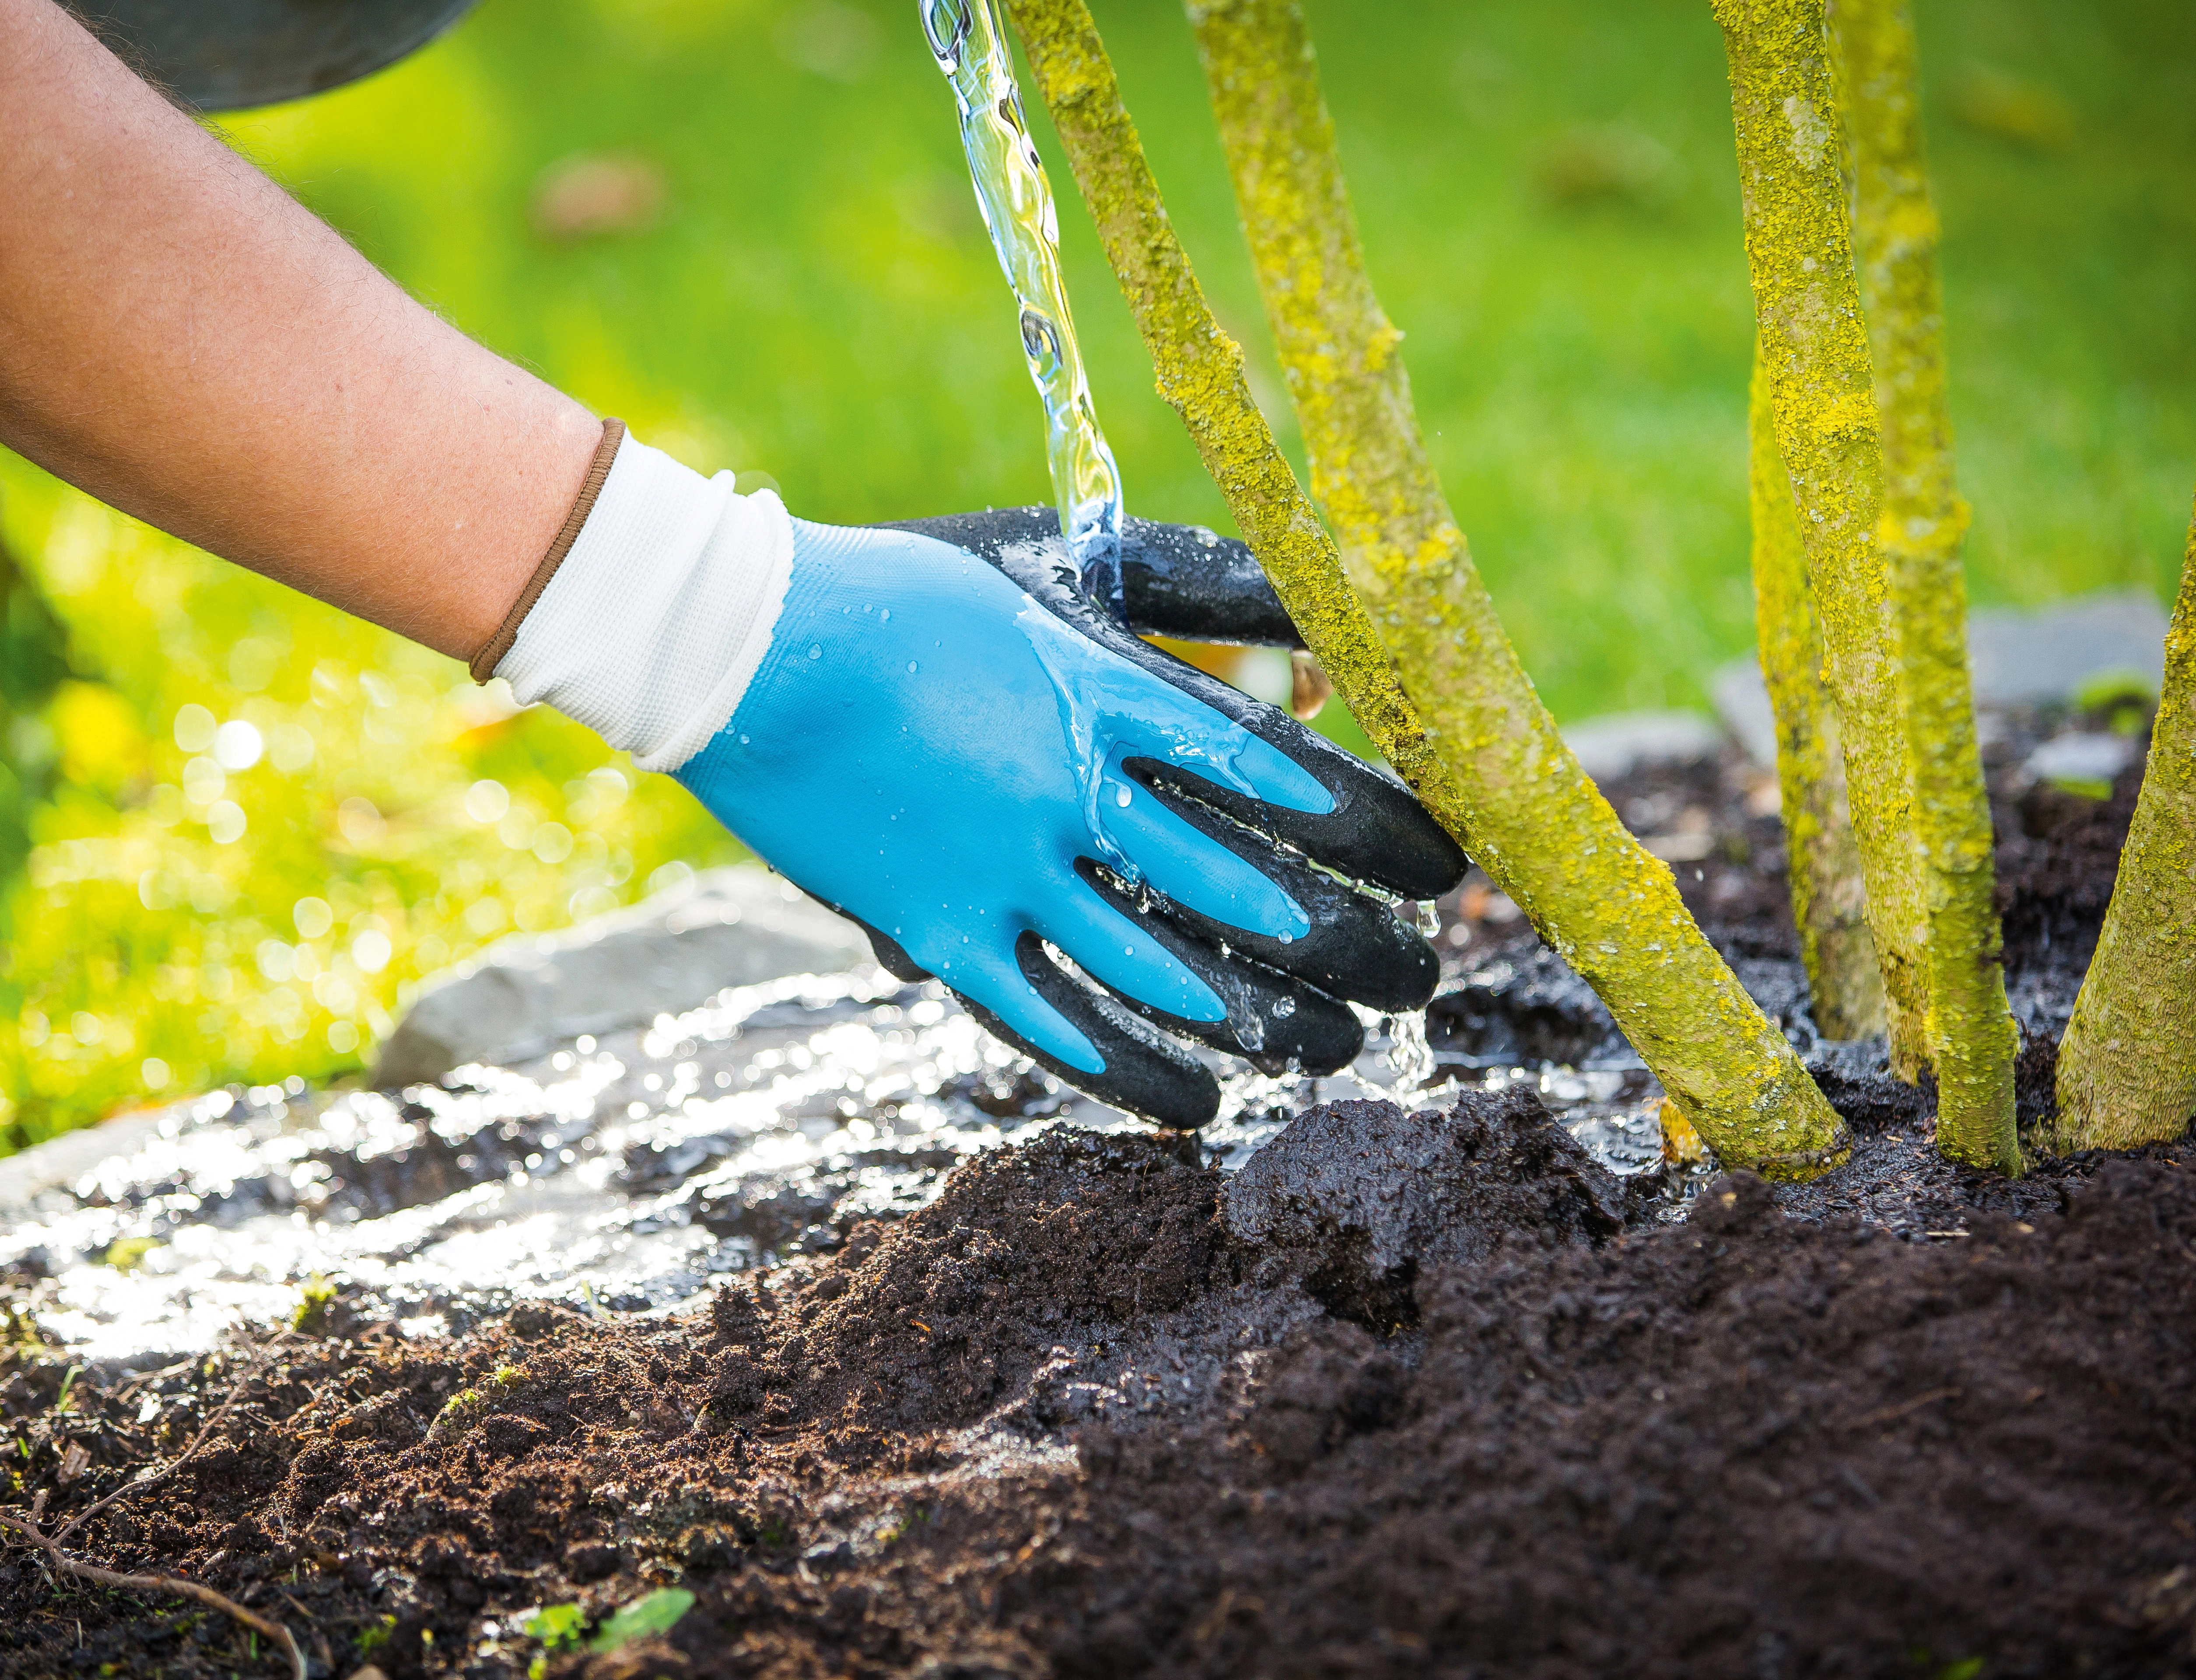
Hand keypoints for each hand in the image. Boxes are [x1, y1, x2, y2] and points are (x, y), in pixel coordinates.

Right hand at [495, 438, 1463, 1127]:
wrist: (745, 641)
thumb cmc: (914, 589)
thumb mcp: (1059, 560)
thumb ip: (1194, 587)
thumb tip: (1316, 631)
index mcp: (1109, 692)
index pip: (1286, 777)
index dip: (1381, 831)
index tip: (1444, 867)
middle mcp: (1071, 789)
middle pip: (1247, 890)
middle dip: (1354, 946)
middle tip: (1418, 977)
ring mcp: (1001, 870)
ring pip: (1165, 972)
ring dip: (1268, 1021)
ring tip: (1339, 1049)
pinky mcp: (937, 930)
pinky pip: (1051, 1022)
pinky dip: (1133, 1071)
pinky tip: (1200, 1101)